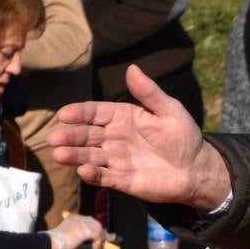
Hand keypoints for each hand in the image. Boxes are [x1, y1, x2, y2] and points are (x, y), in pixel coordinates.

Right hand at [45, 213, 106, 248]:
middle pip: (96, 224)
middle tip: (103, 244)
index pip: (89, 221)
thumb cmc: (54, 245)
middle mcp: (78, 218)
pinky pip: (98, 236)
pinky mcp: (86, 230)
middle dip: (101, 234)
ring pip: (99, 230)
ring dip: (100, 241)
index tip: (99, 239)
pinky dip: (98, 245)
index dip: (95, 230)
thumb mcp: (66, 238)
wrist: (51, 244)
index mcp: (73, 218)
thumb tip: (83, 242)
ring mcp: (82, 222)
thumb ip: (75, 237)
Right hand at [51, 65, 231, 210]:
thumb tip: (132, 68)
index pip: (96, 113)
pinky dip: (92, 174)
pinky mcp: (121, 179)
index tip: (64, 114)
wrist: (195, 170)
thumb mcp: (169, 110)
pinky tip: (83, 171)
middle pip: (87, 135)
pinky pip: (103, 176)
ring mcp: (116, 159)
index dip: (80, 113)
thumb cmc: (184, 136)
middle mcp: (115, 137)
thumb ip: (149, 93)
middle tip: (54, 138)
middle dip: (70, 136)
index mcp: (123, 117)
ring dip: (74, 155)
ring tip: (59, 154)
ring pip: (90, 156)